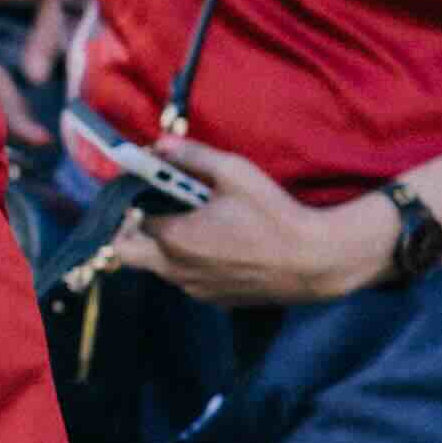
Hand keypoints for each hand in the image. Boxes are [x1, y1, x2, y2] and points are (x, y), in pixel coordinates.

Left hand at [111, 138, 394, 305]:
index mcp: (174, 238)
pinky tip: (215, 243)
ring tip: (193, 221)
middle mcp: (176, 269)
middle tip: (154, 207)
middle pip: (126, 252)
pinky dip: (186, 262)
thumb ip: (193, 156)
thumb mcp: (235, 173)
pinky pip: (184, 279)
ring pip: (156, 267)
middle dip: (131, 229)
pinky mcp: (212, 299)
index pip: (128, 218)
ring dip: (160, 245)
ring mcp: (194, 288)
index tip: (146, 185)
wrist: (315, 261)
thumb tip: (160, 142)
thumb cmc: (275, 215)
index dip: (133, 199)